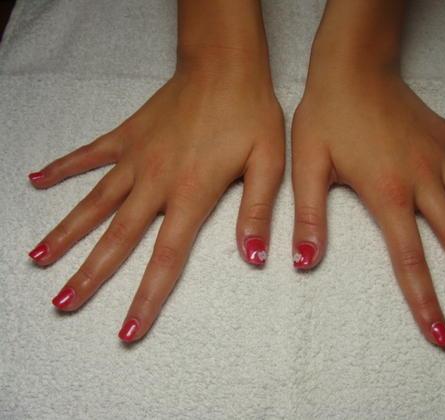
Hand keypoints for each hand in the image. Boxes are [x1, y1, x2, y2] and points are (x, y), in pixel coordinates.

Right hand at [28, 65, 283, 341]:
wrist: (226, 65)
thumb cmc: (250, 113)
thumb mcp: (268, 164)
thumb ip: (258, 212)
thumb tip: (256, 258)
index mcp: (192, 194)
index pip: (166, 258)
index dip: (147, 298)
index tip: (127, 330)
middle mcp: (156, 181)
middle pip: (118, 239)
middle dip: (90, 275)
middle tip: (63, 303)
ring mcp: (136, 158)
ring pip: (94, 203)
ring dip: (66, 233)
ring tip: (39, 260)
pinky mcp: (128, 136)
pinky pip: (89, 154)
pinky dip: (62, 167)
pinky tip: (36, 179)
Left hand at [291, 68, 444, 346]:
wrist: (349, 68)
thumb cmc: (326, 115)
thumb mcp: (308, 168)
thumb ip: (308, 218)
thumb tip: (303, 262)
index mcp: (389, 195)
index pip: (409, 261)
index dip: (425, 301)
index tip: (442, 334)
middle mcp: (423, 181)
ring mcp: (439, 157)